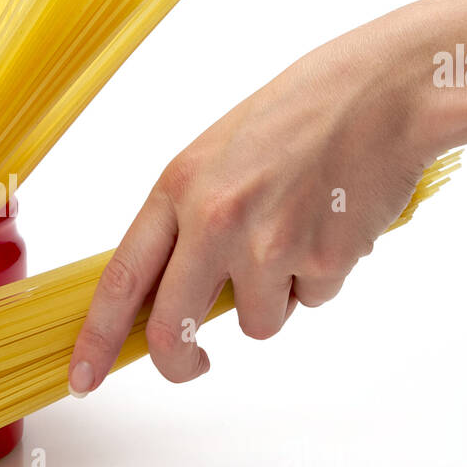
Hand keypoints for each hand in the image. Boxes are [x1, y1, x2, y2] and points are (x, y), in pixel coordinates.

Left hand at [67, 9, 438, 393]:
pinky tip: (331, 226)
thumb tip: (172, 292)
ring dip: (274, 299)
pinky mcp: (323, 261)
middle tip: (193, 364)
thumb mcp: (218, 155)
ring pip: (255, 323)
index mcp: (179, 187)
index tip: (83, 375)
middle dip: (178, 362)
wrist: (383, 91)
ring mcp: (270, 244)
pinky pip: (310, 301)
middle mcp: (215, 218)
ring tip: (297, 234)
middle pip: (173, 328)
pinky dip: (320, 278)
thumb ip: (189, 221)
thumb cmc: (301, 114)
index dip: (97, 338)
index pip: (121, 278)